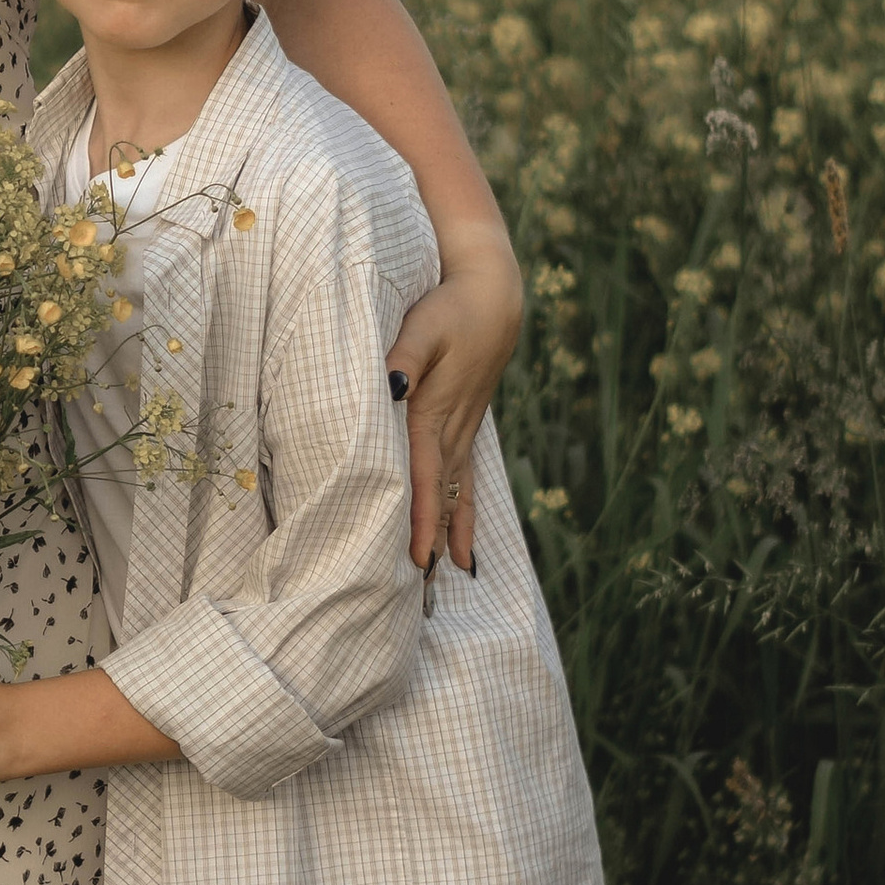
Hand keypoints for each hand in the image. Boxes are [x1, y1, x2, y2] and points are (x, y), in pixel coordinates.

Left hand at [388, 228, 522, 573]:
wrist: (492, 296)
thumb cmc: (449, 307)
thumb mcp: (422, 325)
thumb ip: (401, 354)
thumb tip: (391, 384)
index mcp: (433, 410)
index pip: (424, 474)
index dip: (420, 517)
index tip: (417, 558)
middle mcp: (451, 428)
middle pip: (441, 494)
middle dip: (432, 539)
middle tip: (423, 588)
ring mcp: (463, 429)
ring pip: (456, 490)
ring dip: (451, 531)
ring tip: (450, 574)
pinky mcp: (466, 424)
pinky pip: (466, 477)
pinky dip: (465, 510)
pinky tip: (465, 541)